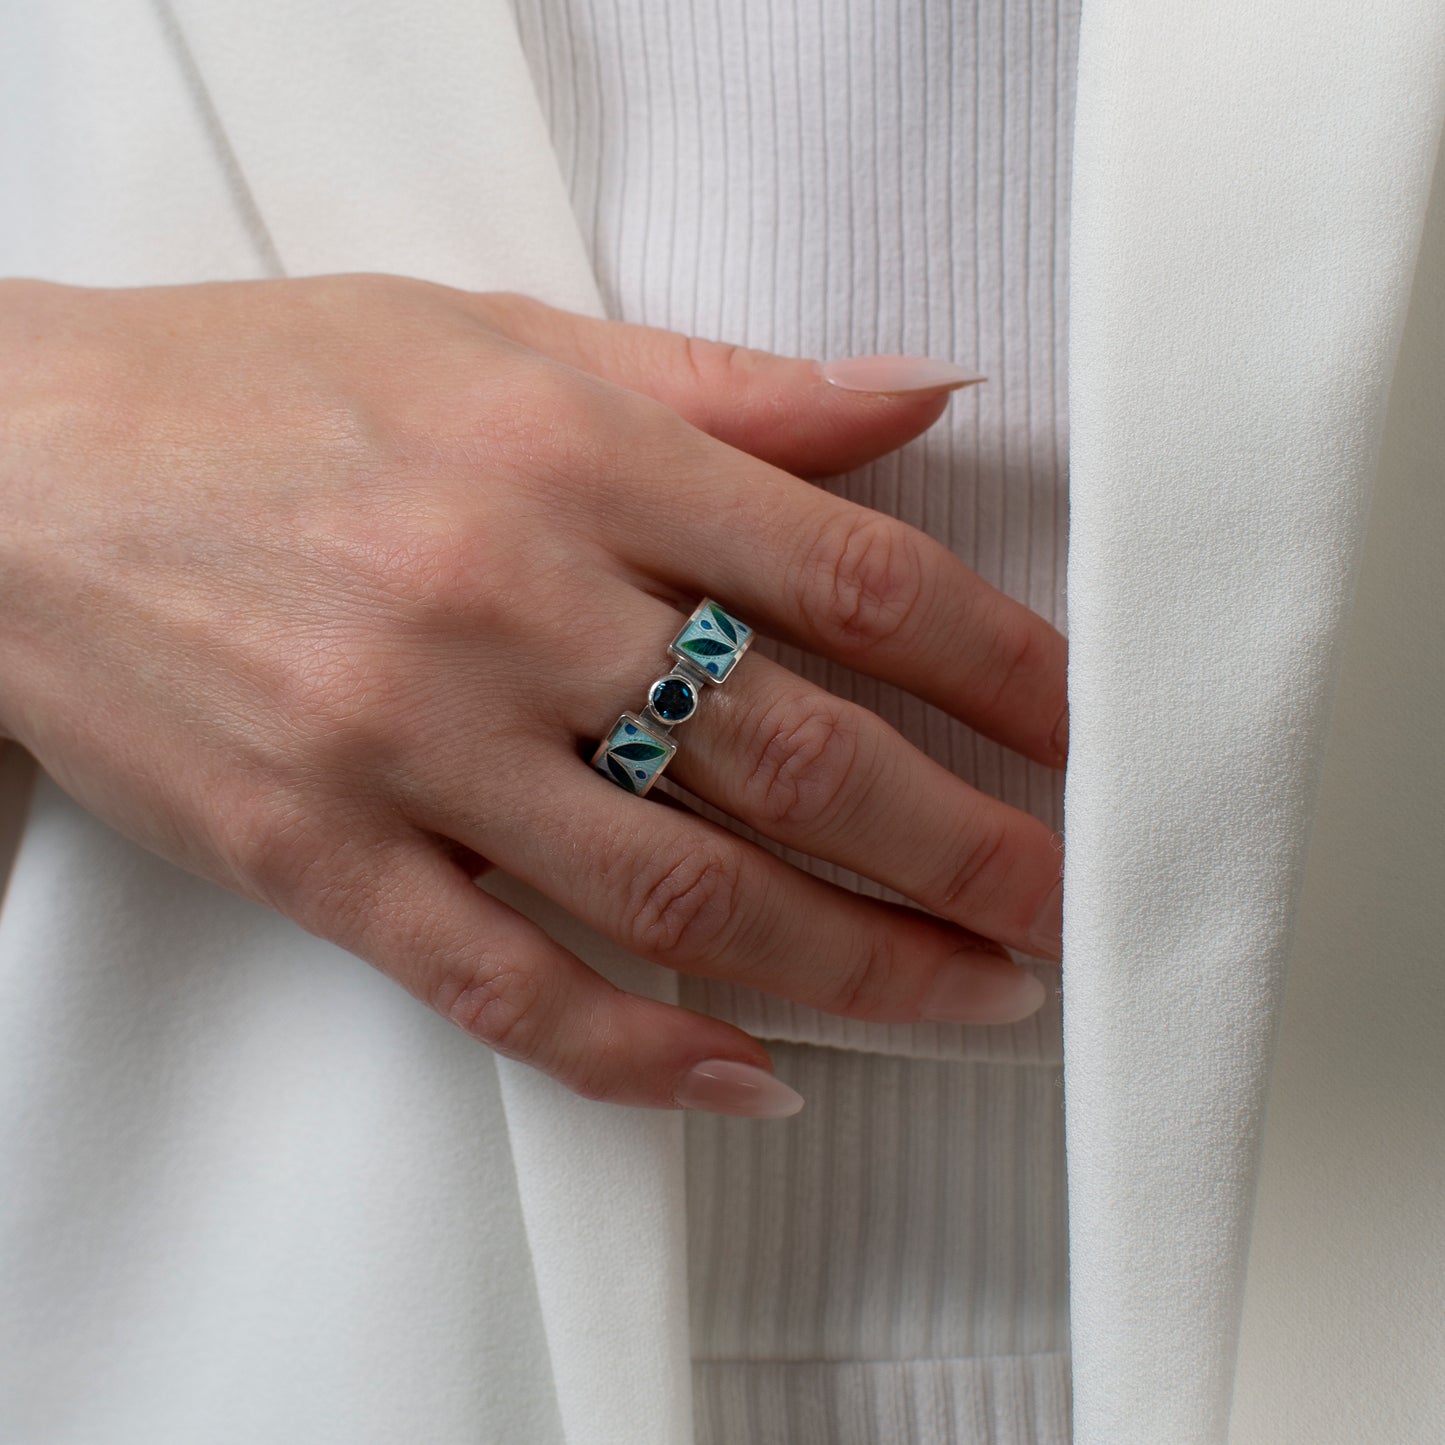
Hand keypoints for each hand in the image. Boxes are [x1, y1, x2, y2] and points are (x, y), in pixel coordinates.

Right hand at [0, 275, 1065, 1115]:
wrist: (12, 468)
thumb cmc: (264, 388)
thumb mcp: (506, 340)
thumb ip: (731, 386)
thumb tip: (918, 398)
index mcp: (573, 453)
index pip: (852, 578)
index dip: (999, 668)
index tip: (1076, 733)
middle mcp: (506, 603)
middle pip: (798, 757)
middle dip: (965, 846)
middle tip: (1058, 901)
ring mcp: (409, 745)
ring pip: (683, 896)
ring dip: (857, 964)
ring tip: (967, 996)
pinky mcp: (319, 856)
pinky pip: (510, 986)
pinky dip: (647, 1054)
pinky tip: (755, 1078)